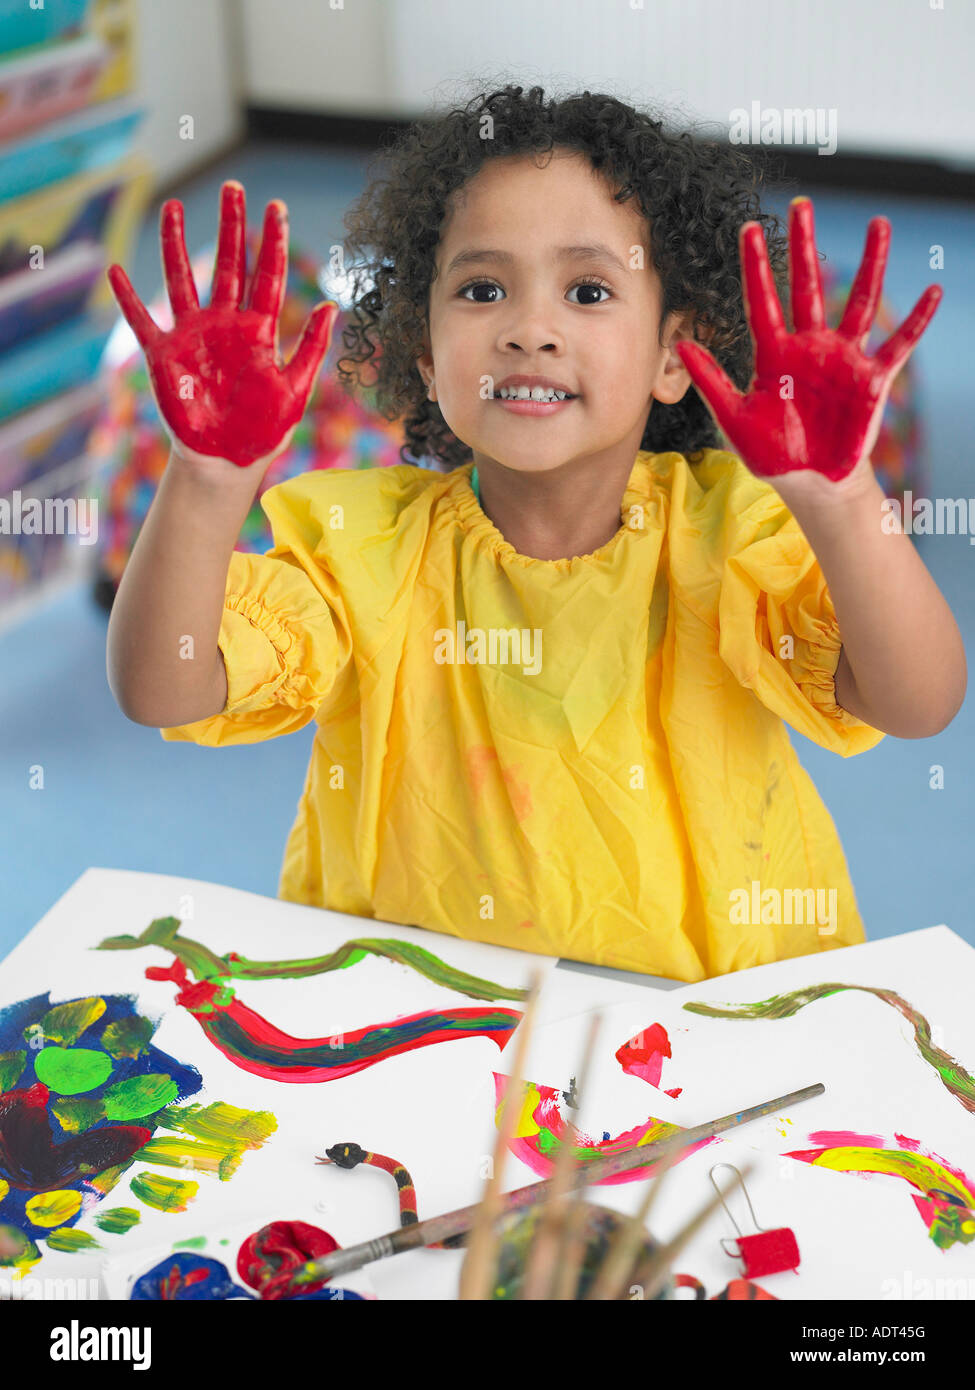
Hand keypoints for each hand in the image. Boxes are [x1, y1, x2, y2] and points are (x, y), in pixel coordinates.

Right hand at [107, 181, 337, 468]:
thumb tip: (330, 307)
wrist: (227, 462)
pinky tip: (116, 271)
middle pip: (228, 264)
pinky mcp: (164, 356)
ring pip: (182, 279)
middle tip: (234, 187)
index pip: (268, 275)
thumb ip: (310, 349)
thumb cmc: (264, 430)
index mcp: (259, 331)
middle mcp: (225, 324)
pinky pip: (142, 321)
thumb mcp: (295, 391)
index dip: (272, 241)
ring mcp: (192, 336)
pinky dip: (128, 299)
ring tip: (174, 208)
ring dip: (177, 244)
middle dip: (232, 226)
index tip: (277, 206)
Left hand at [675, 197, 941, 486]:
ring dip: (872, 264)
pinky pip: (899, 345)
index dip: (756, 266)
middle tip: (802, 205)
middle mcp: (810, 347)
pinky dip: (917, 321)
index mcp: (774, 355)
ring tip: (879, 224)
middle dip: (804, 247)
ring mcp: (844, 359)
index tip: (748, 228)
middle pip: (808, 287)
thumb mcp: (734, 420)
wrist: (810, 482)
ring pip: (860, 302)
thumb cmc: (772, 453)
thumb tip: (681, 345)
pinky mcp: (872, 380)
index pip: (762, 301)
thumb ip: (711, 381)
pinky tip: (933, 292)